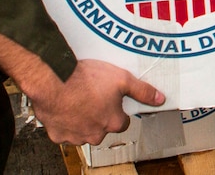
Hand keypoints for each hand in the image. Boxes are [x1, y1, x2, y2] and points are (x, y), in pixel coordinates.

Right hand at [27, 59, 164, 145]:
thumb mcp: (122, 79)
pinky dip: (64, 121)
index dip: (118, 110)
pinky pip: (63, 131)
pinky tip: (64, 105)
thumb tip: (160, 99)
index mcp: (112, 122)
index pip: (122, 123)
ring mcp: (75, 136)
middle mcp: (95, 134)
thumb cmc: (86, 79)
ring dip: (81, 119)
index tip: (112, 100)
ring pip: (82, 131)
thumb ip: (142, 91)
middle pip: (101, 128)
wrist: (54, 80)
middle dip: (98, 115)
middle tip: (92, 97)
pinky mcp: (57, 135)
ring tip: (78, 99)